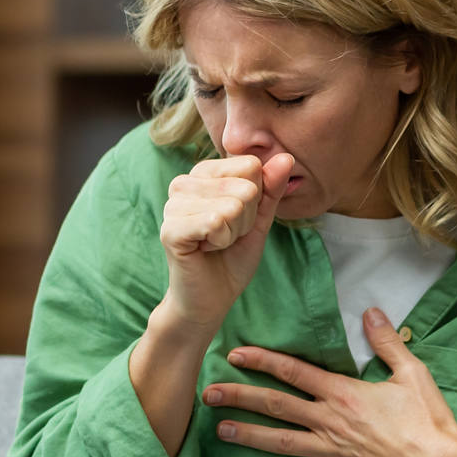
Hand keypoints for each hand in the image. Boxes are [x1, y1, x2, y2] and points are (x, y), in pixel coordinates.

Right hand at [158, 153, 292, 327]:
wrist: (210, 299)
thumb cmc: (231, 257)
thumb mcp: (259, 220)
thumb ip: (271, 189)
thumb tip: (286, 158)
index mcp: (203, 173)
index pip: (251, 166)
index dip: (255, 200)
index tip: (238, 220)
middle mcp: (183, 183)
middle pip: (245, 187)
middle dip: (245, 220)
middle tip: (226, 236)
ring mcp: (172, 205)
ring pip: (232, 206)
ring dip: (232, 233)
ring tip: (215, 244)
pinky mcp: (170, 229)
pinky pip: (215, 222)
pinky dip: (220, 241)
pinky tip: (205, 249)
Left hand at [202, 307, 456, 456]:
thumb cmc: (427, 419)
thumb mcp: (411, 372)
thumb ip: (387, 341)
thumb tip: (371, 311)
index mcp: (343, 393)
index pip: (293, 372)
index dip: (262, 361)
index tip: (235, 354)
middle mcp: (329, 420)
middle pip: (276, 405)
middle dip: (240, 397)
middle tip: (208, 393)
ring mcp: (331, 451)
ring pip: (280, 442)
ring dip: (248, 436)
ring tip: (220, 431)